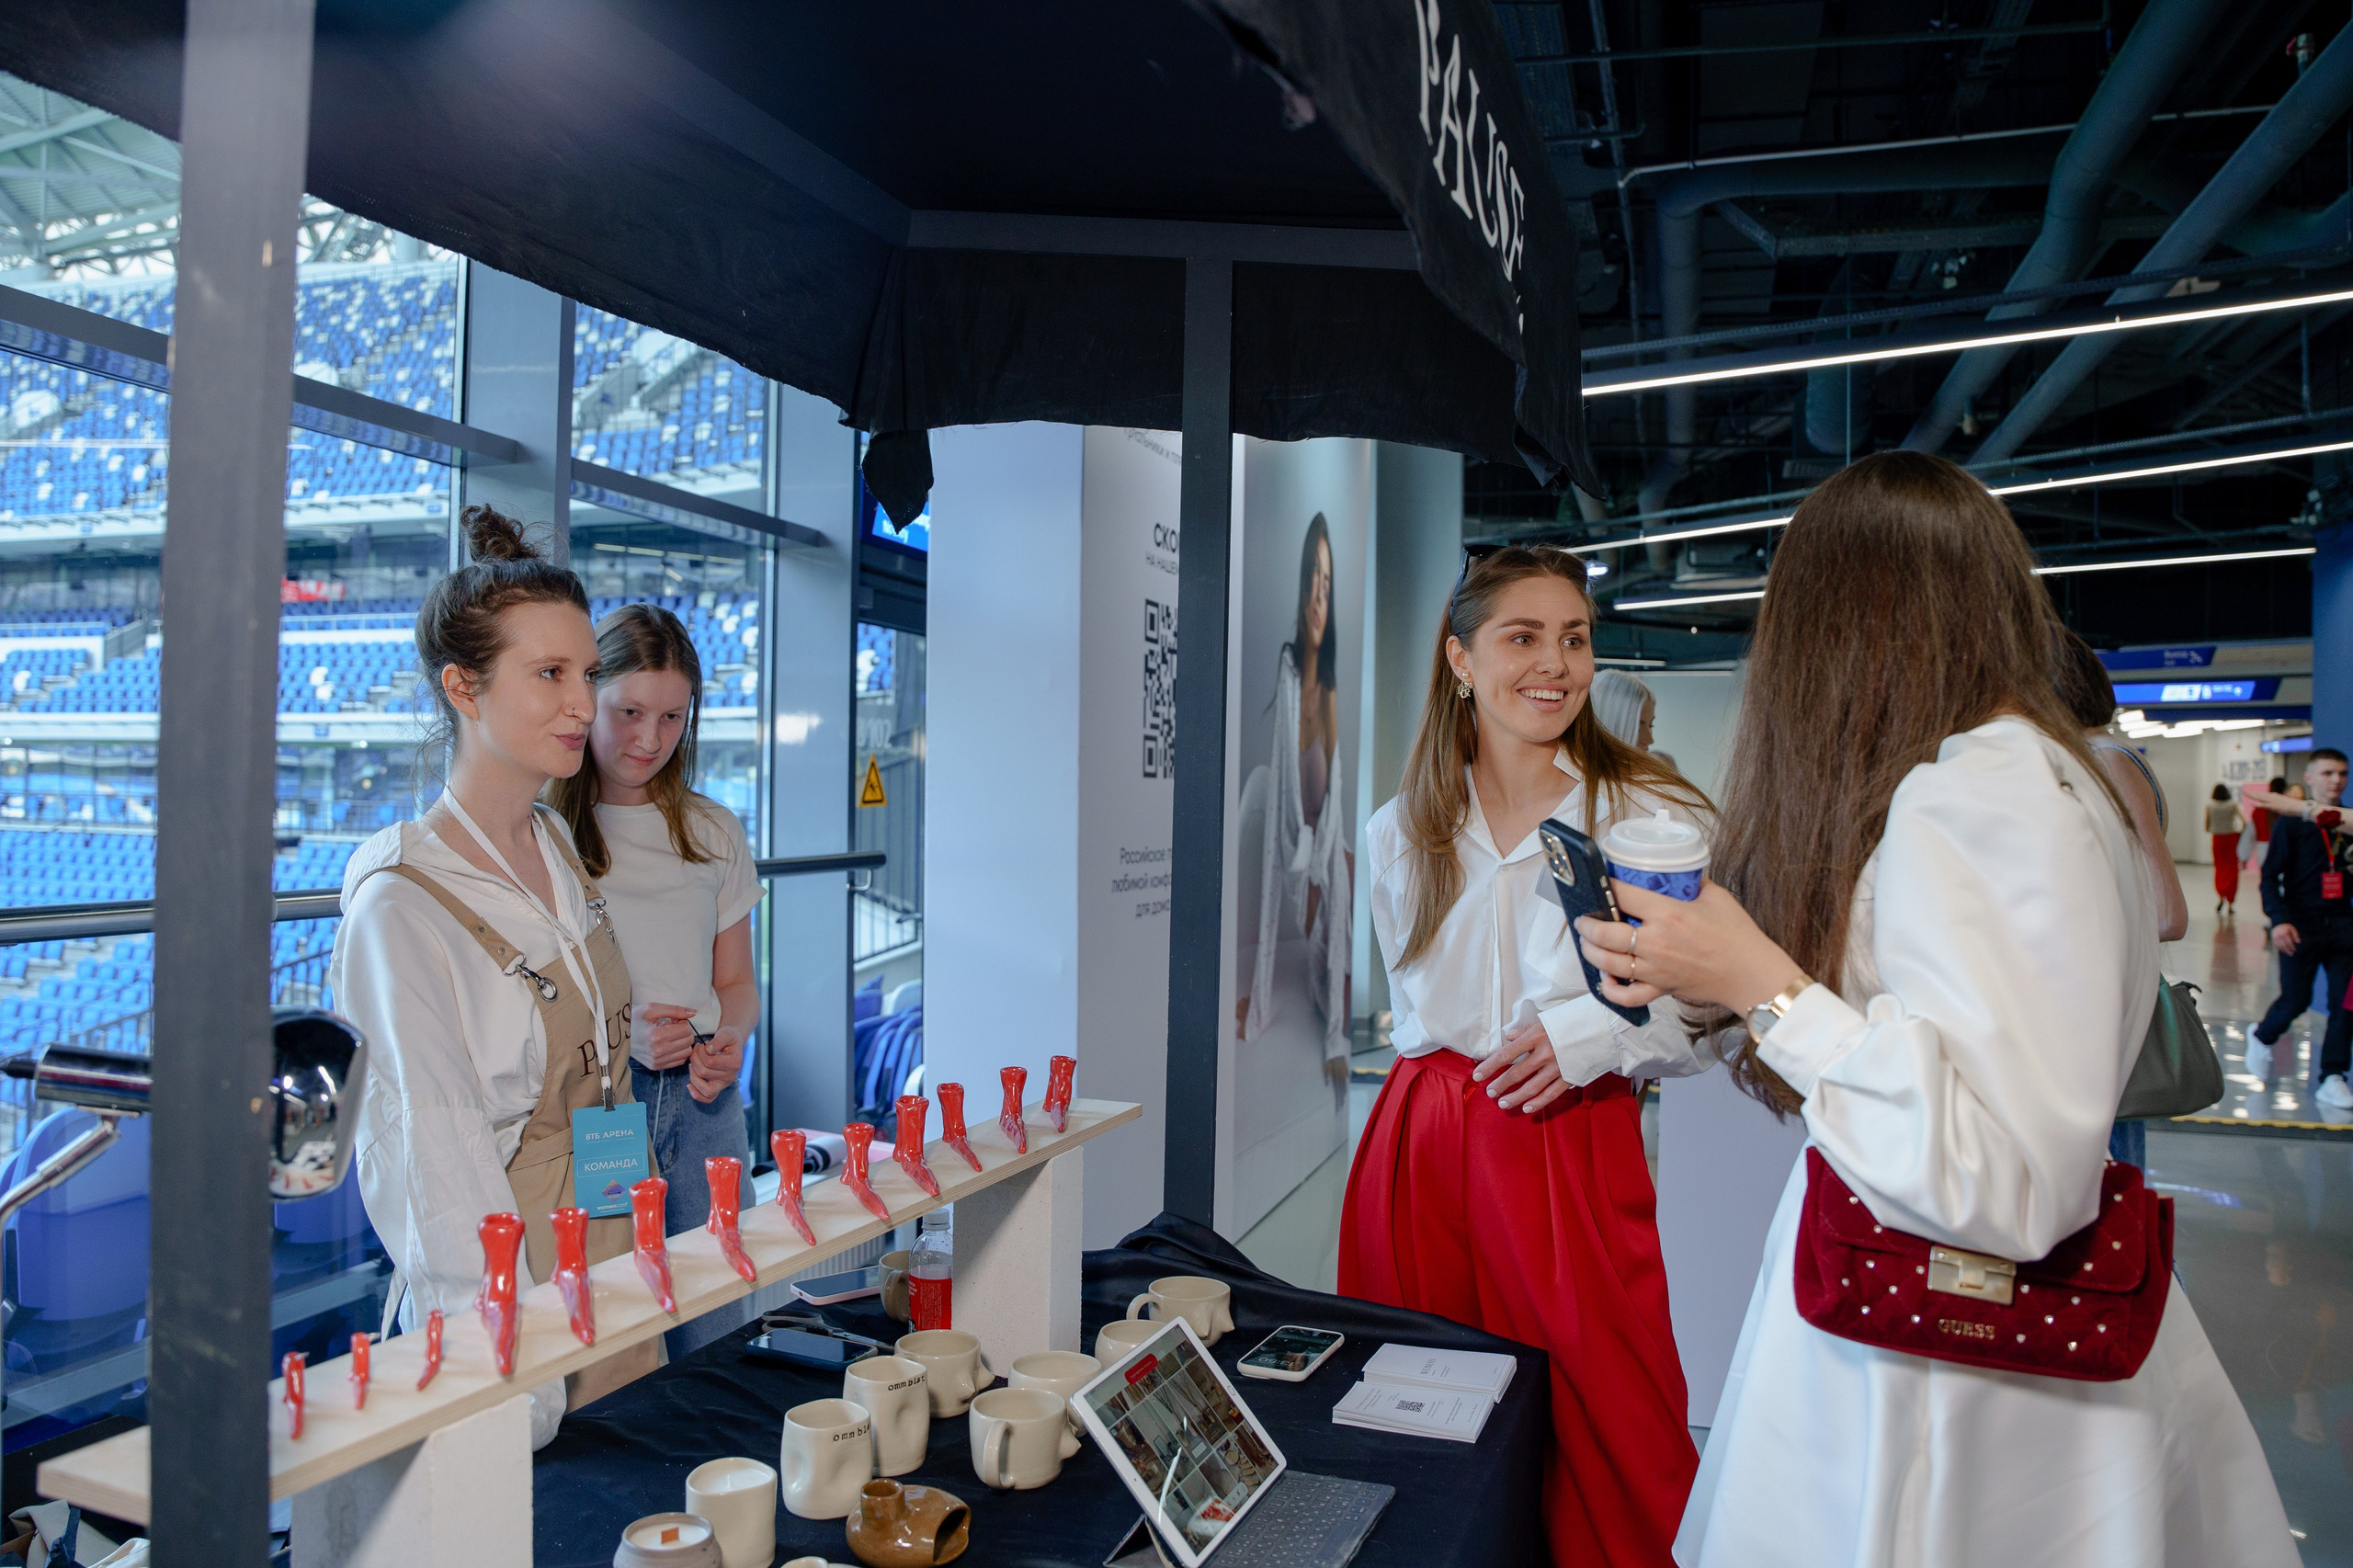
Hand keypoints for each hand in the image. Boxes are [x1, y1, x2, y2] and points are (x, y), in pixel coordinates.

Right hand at [633, 1004, 697, 1070]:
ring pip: (687, 1052)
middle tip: (672, 1027)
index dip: (682, 1022)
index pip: (686, 1029)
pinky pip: (680, 1061)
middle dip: (684, 1032)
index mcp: (656, 1036)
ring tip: (670, 1036)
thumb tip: (694, 1012)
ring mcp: (657, 1061)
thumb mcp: (652, 1009)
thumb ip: (675, 1009)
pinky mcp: (656, 1067)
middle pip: (688, 1041)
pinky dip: (678, 1052)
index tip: (672, 1020)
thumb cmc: (635, 1020)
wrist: (618, 1036)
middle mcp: (658, 1051)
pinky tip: (668, 1045)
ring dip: (682, 1042)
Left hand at [687, 1026, 743, 1102]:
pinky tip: (689, 1085)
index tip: (700, 1044)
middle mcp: (730, 1076)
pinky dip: (696, 1094)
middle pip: (703, 1072)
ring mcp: (724, 1084)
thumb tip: (708, 1050)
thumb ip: (718, 1041)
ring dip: (692, 1073)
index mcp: (734, 1063)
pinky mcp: (718, 1088)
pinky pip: (707, 1098)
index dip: (700, 1052)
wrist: (733, 1045)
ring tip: (692, 1063)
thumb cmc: (728, 1038)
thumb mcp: (726, 1033)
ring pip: (703, 1086)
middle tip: (695, 1051)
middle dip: (694, 1059)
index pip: (710, 1061)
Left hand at [1469, 1018, 1572, 1114]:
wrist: (1598, 1027)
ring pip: (1531, 1087)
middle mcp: (1544, 1053)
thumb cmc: (1567, 1023)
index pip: (1505, 1054)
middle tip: (1490, 1092)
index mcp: (1535, 1037)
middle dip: (1500, 1084)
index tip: (1477, 1075)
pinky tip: (1526, 1107)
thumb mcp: (1543, 1021)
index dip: (1489, 1066)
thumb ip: (1524, 1031)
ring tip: (1503, 1103)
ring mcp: (1557, 1067)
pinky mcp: (1569, 1077)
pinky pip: (1550, 1094)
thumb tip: (1508, 1037)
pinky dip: (1537, 1102)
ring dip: (1515, 1097)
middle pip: (1516, 1073)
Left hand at [1577, 879, 1802, 1015]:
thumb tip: (1676, 873)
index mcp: (1668, 914)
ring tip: (1588, 943)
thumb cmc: (1738, 934)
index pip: (1622, 895)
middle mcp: (1655, 942)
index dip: (1605, 886)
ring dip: (1590, 953)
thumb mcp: (1716, 896)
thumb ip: (1692, 883)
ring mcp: (1655, 969)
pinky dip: (1610, 990)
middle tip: (1584, 919)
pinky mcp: (1661, 988)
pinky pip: (1627, 995)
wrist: (1752, 973)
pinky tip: (1605, 978)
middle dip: (1587, 925)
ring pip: (1608, 963)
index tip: (1600, 883)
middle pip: (1604, 933)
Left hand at [2243, 786, 2302, 816]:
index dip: (2257, 794)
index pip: (2264, 795)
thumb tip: (2275, 806)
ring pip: (2260, 797)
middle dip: (2252, 793)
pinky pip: (2264, 805)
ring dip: (2252, 795)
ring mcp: (2273, 801)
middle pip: (2260, 794)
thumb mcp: (2284, 804)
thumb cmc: (2294, 806)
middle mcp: (2273, 797)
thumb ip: (2278, 804)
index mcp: (2275, 796)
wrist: (2300, 807)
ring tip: (2244, 793)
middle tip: (2243, 791)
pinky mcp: (2274, 806)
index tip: (2251, 793)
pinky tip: (2251, 803)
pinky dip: (2257, 804)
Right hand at [2275, 922, 2300, 955]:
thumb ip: (2296, 935)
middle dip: (2288, 950)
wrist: (2277, 925)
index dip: (2292, 946)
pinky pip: (2277, 946)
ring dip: (2285, 951)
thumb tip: (2298, 942)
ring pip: (2280, 946)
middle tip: (2292, 953)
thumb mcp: (2292, 929)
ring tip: (2290, 954)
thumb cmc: (2287, 927)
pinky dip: (2281, 949)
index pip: (2288, 941)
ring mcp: (2275, 938)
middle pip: (2284, 945)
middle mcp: (2279, 936)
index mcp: (2284, 933)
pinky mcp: (2273, 940)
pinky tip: (2285, 952)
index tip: (2295, 949)